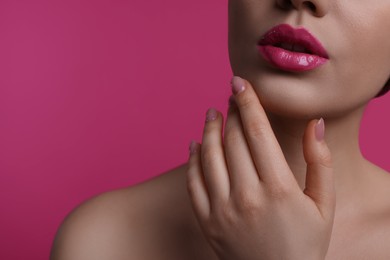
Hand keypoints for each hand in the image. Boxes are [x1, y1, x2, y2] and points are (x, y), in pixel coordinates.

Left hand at [186, 76, 335, 259]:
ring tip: (211, 113)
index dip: (248, 102)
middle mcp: (247, 196)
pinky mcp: (207, 221)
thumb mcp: (324, 205)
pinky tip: (194, 144)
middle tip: (230, 97)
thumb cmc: (305, 243)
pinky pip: (194, 182)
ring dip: (208, 129)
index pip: (258, 132)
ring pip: (209, 156)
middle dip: (231, 112)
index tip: (239, 82)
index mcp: (278, 188)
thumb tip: (314, 124)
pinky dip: (192, 159)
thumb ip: (320, 162)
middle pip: (232, 140)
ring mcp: (222, 209)